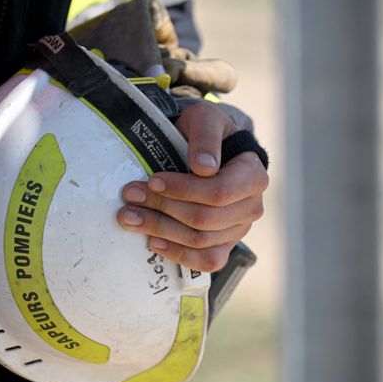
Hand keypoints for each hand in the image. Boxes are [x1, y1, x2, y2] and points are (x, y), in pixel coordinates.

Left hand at [117, 102, 268, 271]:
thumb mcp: (205, 120)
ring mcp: (238, 230)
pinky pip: (206, 261)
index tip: (153, 181)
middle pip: (205, 219)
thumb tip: (204, 167)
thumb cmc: (206, 135)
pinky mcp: (224, 245)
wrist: (207, 153)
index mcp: (253, 176)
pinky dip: (179, 254)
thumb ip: (206, 138)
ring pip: (200, 241)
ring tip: (129, 217)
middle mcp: (251, 207)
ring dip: (160, 230)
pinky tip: (153, 242)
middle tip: (130, 197)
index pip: (219, 192)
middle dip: (162, 208)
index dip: (183, 190)